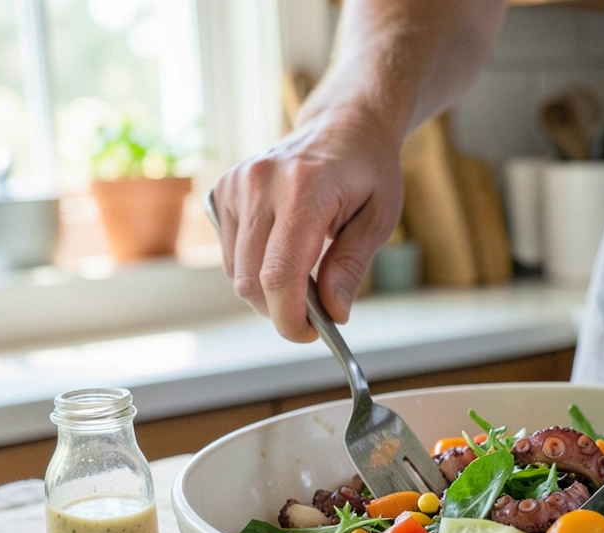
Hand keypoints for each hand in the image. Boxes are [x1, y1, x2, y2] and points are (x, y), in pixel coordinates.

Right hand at [213, 102, 404, 341]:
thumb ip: (351, 266)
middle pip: (252, 279)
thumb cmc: (368, 171)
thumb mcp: (379, 219)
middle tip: (313, 317)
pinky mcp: (224, 190)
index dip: (289, 317)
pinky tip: (283, 258)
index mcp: (304, 188)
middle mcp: (260, 183)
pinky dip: (254, 270)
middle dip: (280, 310)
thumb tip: (333, 313)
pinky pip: (231, 252)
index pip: (279, 274)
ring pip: (236, 271)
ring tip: (304, 282)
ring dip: (266, 292)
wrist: (345, 126)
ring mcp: (236, 184)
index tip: (308, 334)